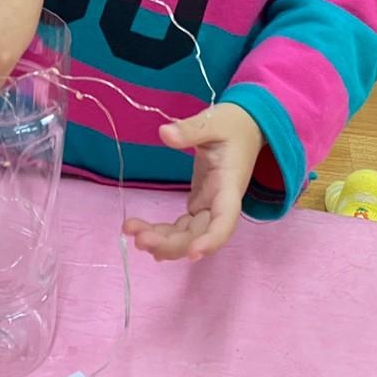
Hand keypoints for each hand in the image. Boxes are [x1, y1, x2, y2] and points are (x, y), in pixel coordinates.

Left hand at [124, 104, 262, 261]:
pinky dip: (163, 232)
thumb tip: (164, 132)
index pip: (225, 220)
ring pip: (188, 235)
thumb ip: (190, 129)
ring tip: (131, 232)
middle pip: (199, 235)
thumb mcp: (214, 121)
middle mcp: (220, 202)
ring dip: (162, 240)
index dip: (211, 240)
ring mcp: (209, 205)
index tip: (192, 254)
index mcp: (229, 185)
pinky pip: (181, 226)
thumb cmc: (233, 124)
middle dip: (171, 244)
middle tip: (139, 239)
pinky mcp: (199, 202)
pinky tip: (142, 235)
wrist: (245, 126)